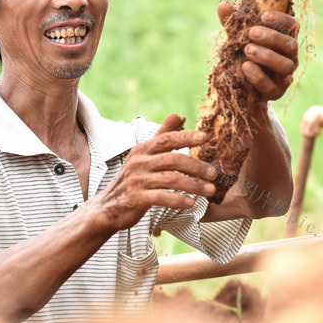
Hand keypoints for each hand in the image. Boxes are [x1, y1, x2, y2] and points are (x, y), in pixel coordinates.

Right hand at [90, 113, 217, 232]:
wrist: (108, 208)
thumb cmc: (132, 180)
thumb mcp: (144, 156)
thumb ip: (161, 136)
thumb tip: (177, 114)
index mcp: (142, 150)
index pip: (167, 139)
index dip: (186, 137)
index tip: (206, 137)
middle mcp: (138, 162)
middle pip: (172, 160)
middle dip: (196, 166)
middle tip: (214, 173)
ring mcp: (136, 180)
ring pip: (170, 179)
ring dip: (193, 185)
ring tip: (210, 190)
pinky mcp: (135, 198)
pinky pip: (160, 197)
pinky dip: (177, 200)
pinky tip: (191, 203)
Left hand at [218, 3, 298, 101]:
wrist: (240, 86)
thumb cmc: (243, 54)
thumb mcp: (237, 36)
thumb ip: (233, 22)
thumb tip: (223, 5)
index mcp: (284, 39)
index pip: (293, 26)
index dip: (281, 19)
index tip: (264, 15)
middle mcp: (290, 57)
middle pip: (291, 45)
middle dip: (272, 37)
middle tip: (252, 32)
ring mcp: (285, 76)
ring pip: (285, 65)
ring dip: (267, 56)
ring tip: (247, 49)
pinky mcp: (276, 93)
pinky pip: (271, 86)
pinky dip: (258, 76)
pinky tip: (244, 67)